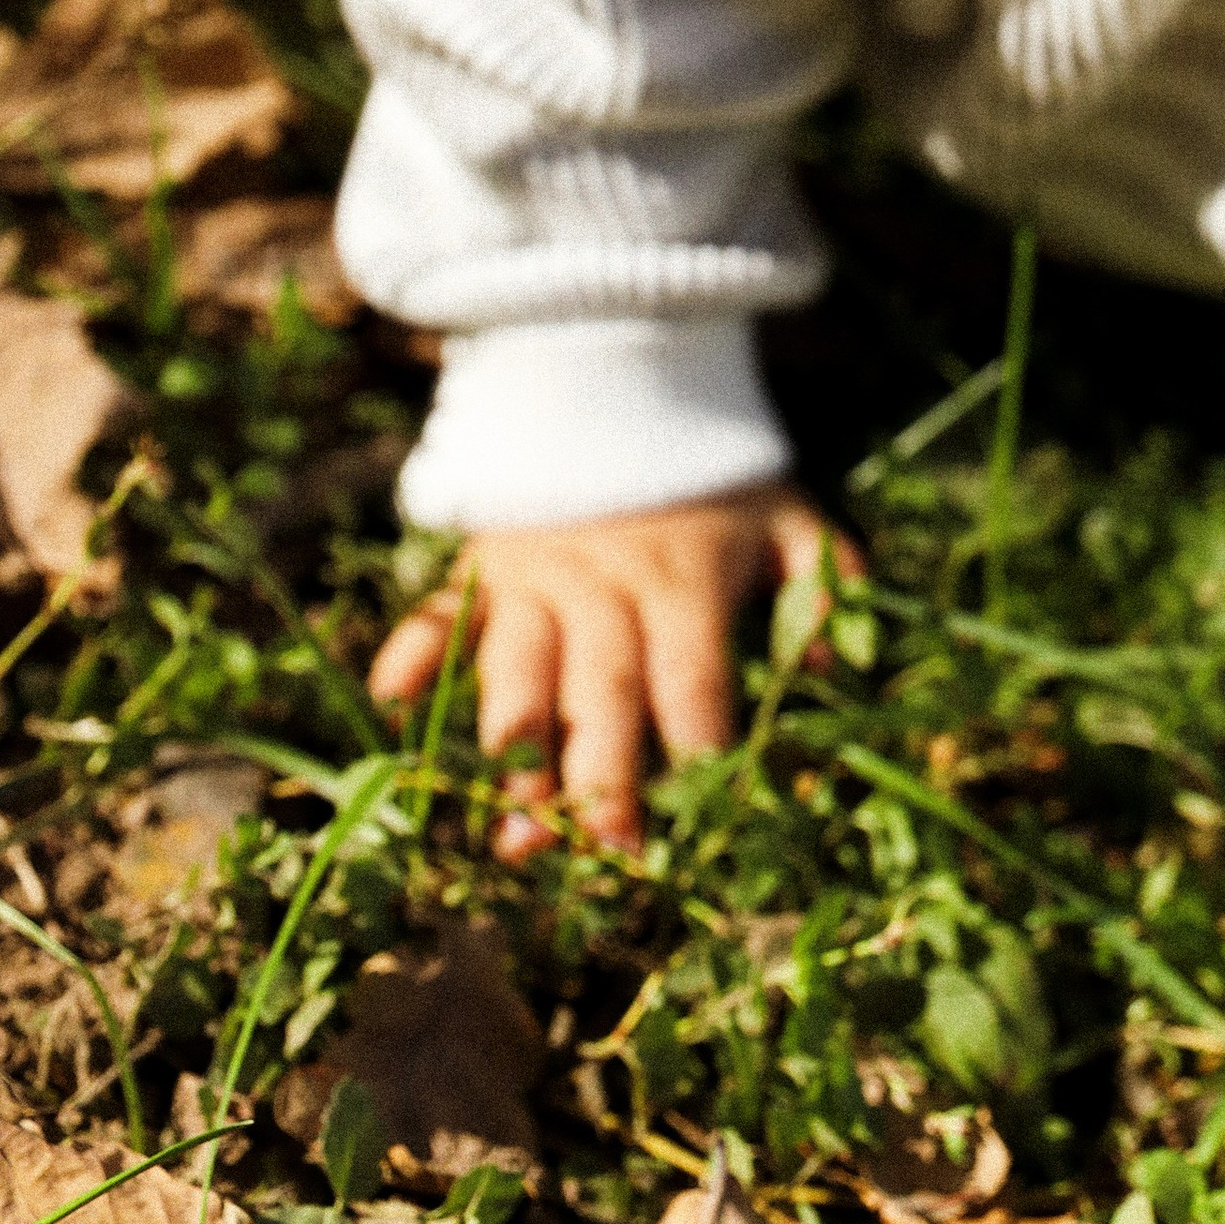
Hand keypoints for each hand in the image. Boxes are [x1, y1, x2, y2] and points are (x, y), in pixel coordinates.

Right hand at [368, 482, 852, 857]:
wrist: (623, 375)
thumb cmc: (714, 471)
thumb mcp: (786, 511)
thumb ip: (823, 580)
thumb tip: (830, 669)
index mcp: (683, 582)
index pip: (694, 681)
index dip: (698, 750)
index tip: (702, 822)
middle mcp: (606, 587)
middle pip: (603, 690)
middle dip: (603, 776)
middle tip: (605, 848)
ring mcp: (536, 578)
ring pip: (519, 667)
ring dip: (515, 744)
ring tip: (512, 822)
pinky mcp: (483, 566)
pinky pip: (441, 609)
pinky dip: (416, 649)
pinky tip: (394, 697)